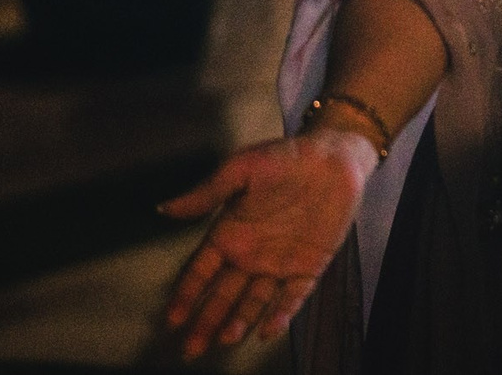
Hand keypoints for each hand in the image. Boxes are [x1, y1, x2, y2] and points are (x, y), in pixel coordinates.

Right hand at [159, 130, 370, 357]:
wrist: (335, 156)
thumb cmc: (288, 156)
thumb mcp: (242, 168)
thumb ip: (206, 193)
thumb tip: (167, 208)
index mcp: (230, 232)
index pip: (201, 271)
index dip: (187, 294)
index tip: (172, 317)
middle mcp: (251, 253)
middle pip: (223, 295)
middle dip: (206, 321)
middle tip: (191, 346)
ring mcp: (279, 261)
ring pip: (254, 300)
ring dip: (240, 321)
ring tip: (226, 338)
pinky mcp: (309, 265)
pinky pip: (293, 295)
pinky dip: (281, 313)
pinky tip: (268, 328)